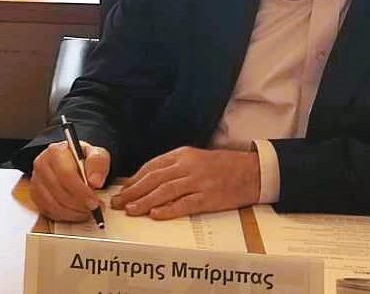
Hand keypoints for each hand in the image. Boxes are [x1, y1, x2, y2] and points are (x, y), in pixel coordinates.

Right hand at [30, 140, 110, 222]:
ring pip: (53, 205)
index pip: (66, 175)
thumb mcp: (96, 154)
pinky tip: (76, 212)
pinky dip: (64, 216)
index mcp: (55, 152)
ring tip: (87, 211)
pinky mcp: (35, 195)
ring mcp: (36, 181)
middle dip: (79, 204)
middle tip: (94, 209)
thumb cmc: (82, 159)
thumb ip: (98, 163)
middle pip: (59, 192)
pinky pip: (48, 211)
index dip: (81, 192)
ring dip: (72, 212)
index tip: (94, 202)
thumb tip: (95, 181)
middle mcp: (42, 165)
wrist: (72, 162)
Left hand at [111, 146, 259, 219]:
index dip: (135, 179)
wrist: (251, 172)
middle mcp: (188, 166)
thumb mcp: (195, 159)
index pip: (152, 166)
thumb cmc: (222, 166)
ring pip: (165, 191)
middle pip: (154, 179)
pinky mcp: (209, 197)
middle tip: (118, 203)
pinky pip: (184, 204)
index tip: (122, 190)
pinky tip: (155, 215)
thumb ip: (174, 167)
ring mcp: (199, 182)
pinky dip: (168, 209)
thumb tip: (148, 180)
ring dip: (145, 201)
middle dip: (133, 191)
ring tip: (130, 210)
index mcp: (183, 155)